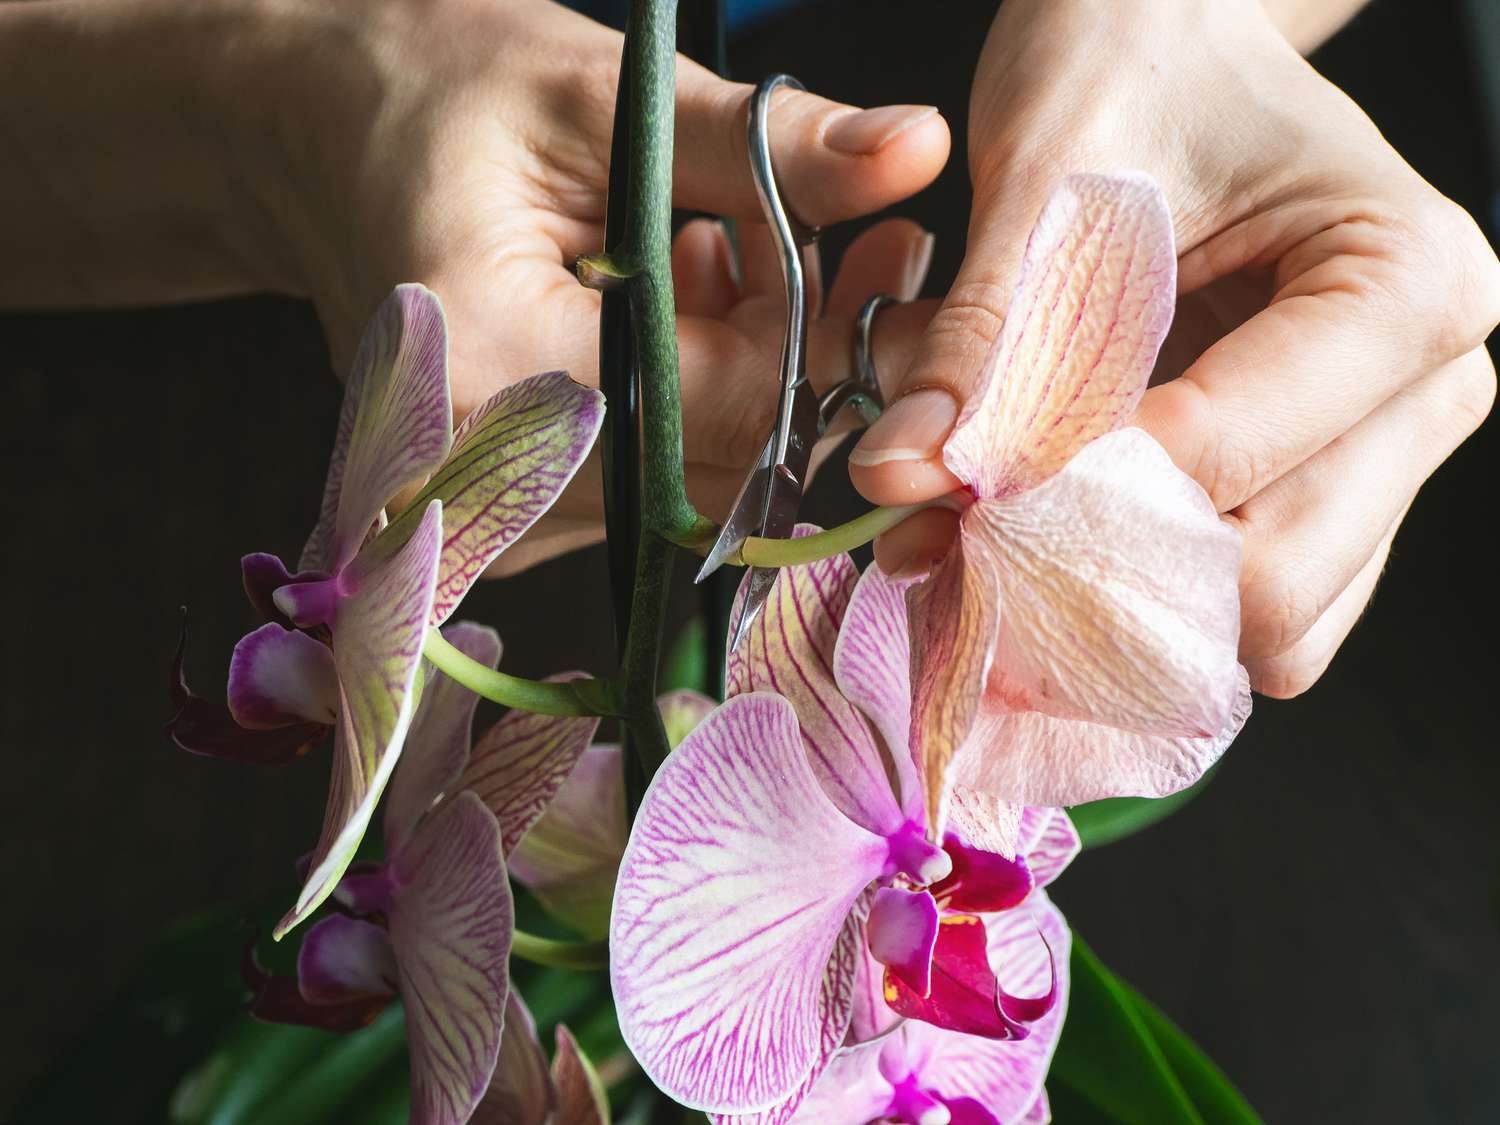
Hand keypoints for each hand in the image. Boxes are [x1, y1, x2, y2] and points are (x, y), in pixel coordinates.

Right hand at [261, 0, 946, 572]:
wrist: (312, 140)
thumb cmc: (431, 94)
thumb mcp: (602, 96)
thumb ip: (760, 146)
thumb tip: (913, 152)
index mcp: (489, 357)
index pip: (720, 401)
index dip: (829, 341)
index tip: (887, 260)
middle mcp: (481, 463)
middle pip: (721, 456)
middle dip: (800, 354)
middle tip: (842, 242)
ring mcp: (494, 502)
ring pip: (699, 471)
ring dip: (750, 367)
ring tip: (729, 243)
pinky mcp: (514, 505)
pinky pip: (656, 473)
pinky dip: (699, 392)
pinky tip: (679, 296)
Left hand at [850, 0, 1498, 696]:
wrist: (1164, 43)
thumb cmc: (1134, 66)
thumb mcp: (1049, 175)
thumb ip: (987, 333)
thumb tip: (903, 475)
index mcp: (1406, 282)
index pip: (1228, 457)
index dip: (1070, 490)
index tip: (951, 483)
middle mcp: (1426, 388)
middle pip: (1272, 578)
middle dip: (1094, 569)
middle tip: (957, 521)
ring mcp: (1381, 457)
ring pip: (1266, 622)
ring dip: (1110, 602)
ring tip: (994, 522)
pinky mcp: (1321, 496)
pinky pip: (1240, 608)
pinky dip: (1137, 602)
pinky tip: (1044, 537)